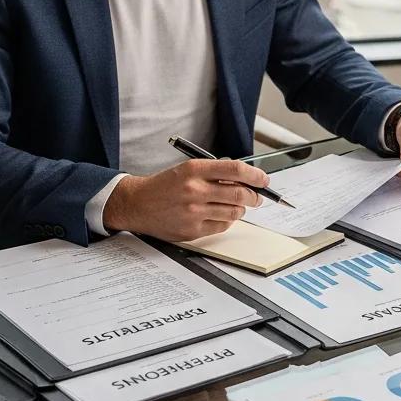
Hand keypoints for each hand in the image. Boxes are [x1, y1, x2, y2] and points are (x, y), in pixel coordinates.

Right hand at [102, 159, 268, 240]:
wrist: (137, 204)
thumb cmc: (165, 186)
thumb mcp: (188, 170)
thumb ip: (215, 173)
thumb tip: (246, 179)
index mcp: (194, 170)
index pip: (236, 170)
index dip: (255, 175)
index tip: (264, 180)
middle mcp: (195, 190)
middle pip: (239, 193)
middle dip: (254, 196)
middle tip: (257, 197)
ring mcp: (194, 212)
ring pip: (234, 212)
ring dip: (241, 209)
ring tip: (237, 206)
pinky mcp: (192, 230)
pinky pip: (221, 227)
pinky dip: (227, 222)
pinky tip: (220, 216)